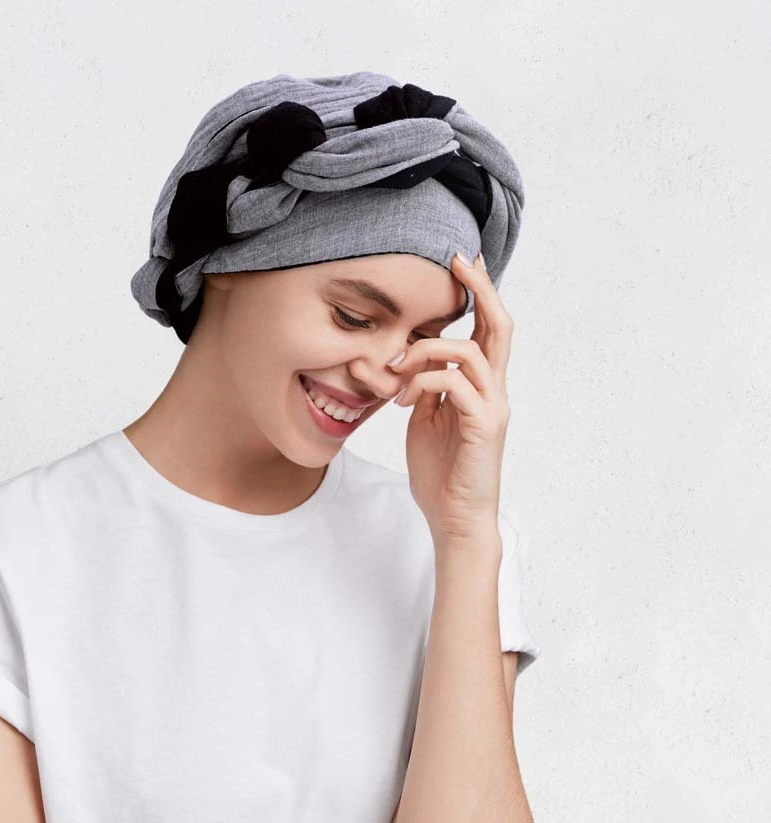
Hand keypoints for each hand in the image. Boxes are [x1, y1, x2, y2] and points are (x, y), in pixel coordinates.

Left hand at [389, 251, 512, 546]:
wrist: (455, 517)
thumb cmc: (441, 470)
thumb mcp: (425, 418)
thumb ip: (422, 386)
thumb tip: (401, 358)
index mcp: (482, 386)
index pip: (488, 329)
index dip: (479, 293)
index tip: (461, 262)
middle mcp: (494, 391)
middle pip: (499, 326)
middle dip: (480, 289)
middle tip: (458, 260)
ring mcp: (492, 407)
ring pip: (470, 352)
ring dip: (426, 349)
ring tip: (396, 370)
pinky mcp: (482, 427)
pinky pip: (455, 384)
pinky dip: (424, 380)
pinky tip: (402, 399)